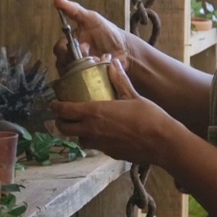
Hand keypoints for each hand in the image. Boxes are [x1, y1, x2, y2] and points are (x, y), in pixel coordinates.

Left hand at [49, 59, 182, 165]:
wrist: (162, 143)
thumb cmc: (149, 117)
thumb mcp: (132, 95)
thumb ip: (119, 80)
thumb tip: (113, 62)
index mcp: (95, 112)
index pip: (65, 111)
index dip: (56, 107)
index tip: (54, 103)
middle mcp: (92, 130)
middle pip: (64, 129)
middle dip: (61, 121)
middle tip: (64, 115)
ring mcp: (100, 145)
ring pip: (79, 140)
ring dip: (78, 133)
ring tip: (84, 125)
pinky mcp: (109, 154)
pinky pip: (96, 147)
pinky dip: (95, 141)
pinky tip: (105, 134)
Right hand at [52, 0, 133, 74]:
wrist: (125, 49)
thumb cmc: (108, 33)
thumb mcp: (91, 18)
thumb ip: (74, 10)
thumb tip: (57, 0)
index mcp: (70, 44)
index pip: (58, 49)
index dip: (63, 48)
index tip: (76, 43)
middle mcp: (72, 59)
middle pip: (61, 63)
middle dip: (74, 58)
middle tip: (88, 50)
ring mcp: (80, 71)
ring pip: (70, 75)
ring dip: (82, 67)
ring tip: (96, 59)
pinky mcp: (88, 80)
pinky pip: (81, 83)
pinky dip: (89, 75)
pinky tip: (99, 68)